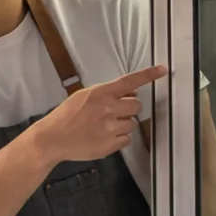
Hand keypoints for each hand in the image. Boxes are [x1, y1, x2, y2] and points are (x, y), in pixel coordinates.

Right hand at [31, 66, 164, 165]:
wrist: (52, 138)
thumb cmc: (66, 116)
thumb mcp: (83, 96)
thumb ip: (107, 94)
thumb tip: (130, 93)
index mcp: (100, 94)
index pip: (129, 81)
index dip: (148, 75)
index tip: (162, 70)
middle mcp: (107, 109)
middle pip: (137, 105)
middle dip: (129, 108)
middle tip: (114, 113)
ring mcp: (109, 128)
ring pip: (133, 123)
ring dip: (124, 124)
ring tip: (105, 127)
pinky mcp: (109, 145)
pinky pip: (127, 139)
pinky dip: (119, 139)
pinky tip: (103, 137)